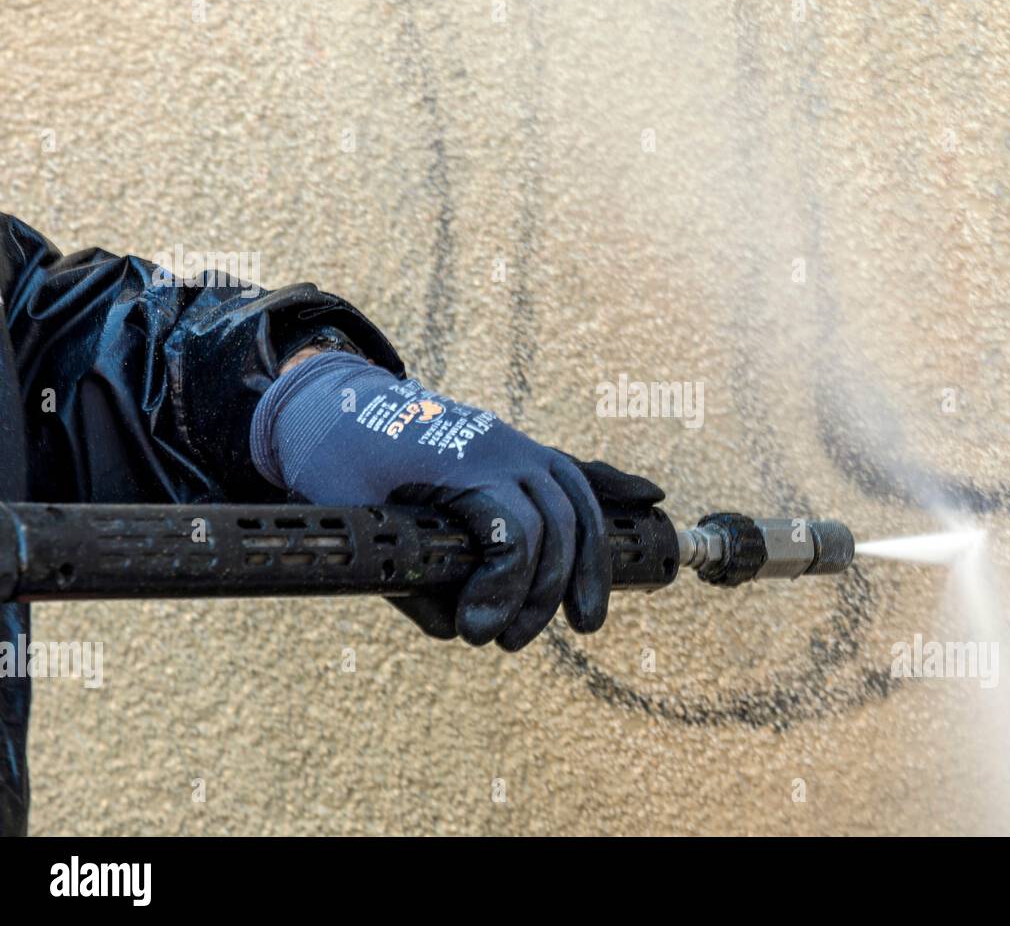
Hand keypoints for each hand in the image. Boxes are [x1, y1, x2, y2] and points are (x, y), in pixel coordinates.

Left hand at [250, 353, 662, 649]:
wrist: (328, 401)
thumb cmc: (335, 463)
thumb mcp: (360, 527)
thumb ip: (411, 586)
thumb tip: (460, 630)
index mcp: (467, 461)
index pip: (516, 536)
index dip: (504, 592)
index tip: (474, 634)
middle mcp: (506, 449)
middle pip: (559, 524)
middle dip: (547, 591)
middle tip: (512, 642)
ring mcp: (516, 445)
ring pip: (579, 500)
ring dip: (590, 561)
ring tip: (587, 621)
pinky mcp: (516, 449)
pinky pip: (574, 468)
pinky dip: (611, 486)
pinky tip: (648, 499)